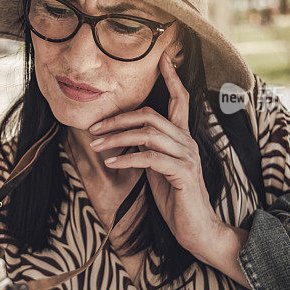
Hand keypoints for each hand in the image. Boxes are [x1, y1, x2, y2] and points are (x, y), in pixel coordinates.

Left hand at [88, 52, 225, 256]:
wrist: (197, 229)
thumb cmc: (175, 199)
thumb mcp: (157, 169)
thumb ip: (147, 149)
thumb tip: (127, 134)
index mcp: (182, 138)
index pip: (179, 100)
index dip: (171, 79)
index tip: (162, 59)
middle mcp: (187, 142)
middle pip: (151, 115)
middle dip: (119, 118)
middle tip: (93, 127)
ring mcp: (187, 157)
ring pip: (148, 134)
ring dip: (116, 138)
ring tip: (95, 145)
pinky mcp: (182, 174)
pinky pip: (150, 158)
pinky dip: (127, 158)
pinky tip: (110, 163)